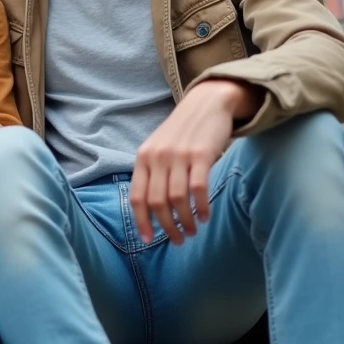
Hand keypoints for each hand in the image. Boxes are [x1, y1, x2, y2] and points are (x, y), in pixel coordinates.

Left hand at [129, 80, 260, 245]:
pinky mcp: (201, 154)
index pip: (137, 197)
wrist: (206, 103)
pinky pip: (198, 188)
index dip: (141, 222)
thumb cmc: (182, 131)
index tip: (149, 240)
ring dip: (185, 221)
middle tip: (178, 240)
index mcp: (143, 157)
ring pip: (177, 199)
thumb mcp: (158, 148)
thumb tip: (149, 208)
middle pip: (157, 202)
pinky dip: (201, 207)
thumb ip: (152, 172)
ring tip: (192, 231)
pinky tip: (205, 216)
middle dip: (167, 227)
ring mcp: (179, 155)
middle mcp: (158, 157)